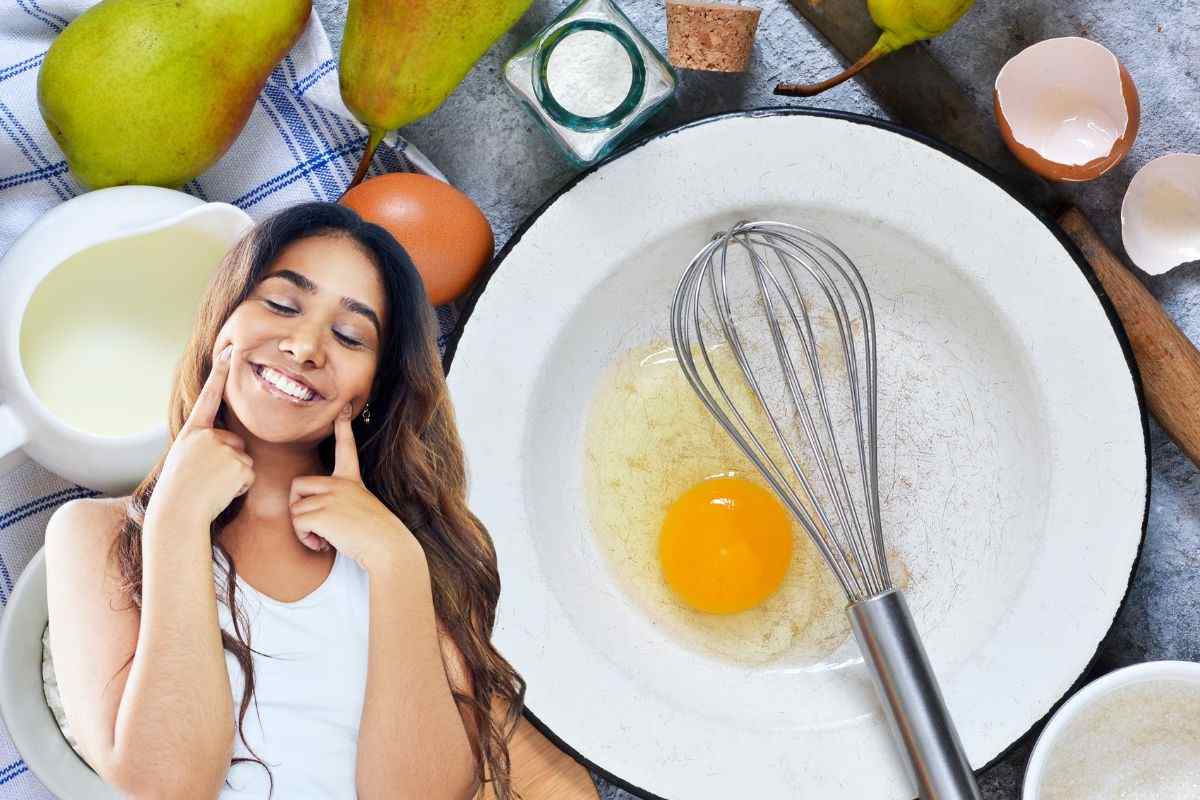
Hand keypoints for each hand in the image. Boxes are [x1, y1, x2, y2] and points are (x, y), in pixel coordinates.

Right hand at [148, 345, 254, 524]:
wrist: (177, 514)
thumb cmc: (179, 492)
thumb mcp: (185, 460)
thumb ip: (205, 445)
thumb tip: (232, 444)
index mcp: (192, 433)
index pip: (208, 398)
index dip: (220, 375)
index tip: (231, 352)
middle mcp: (208, 436)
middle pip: (235, 442)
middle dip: (228, 461)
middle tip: (205, 478)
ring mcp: (223, 449)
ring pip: (243, 459)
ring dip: (233, 476)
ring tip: (210, 486)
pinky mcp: (239, 465)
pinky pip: (249, 475)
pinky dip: (239, 486)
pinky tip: (221, 492)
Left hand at [289, 403, 420, 573]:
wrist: (387, 546)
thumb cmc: (375, 535)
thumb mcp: (360, 509)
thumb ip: (339, 503)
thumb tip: (313, 514)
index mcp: (351, 480)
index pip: (346, 448)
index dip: (343, 428)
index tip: (342, 409)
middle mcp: (340, 484)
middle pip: (298, 485)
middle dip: (297, 507)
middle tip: (312, 525)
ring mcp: (331, 496)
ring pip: (295, 510)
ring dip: (303, 530)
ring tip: (323, 539)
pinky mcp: (322, 513)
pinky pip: (298, 523)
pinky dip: (305, 539)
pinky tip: (323, 545)